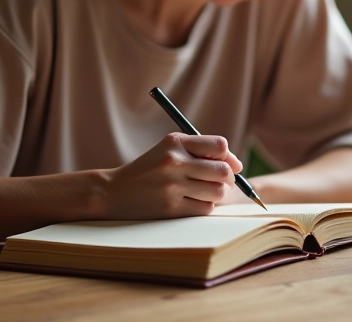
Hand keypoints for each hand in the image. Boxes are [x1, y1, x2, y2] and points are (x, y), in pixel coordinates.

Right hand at [100, 133, 243, 218]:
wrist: (113, 192)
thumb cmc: (149, 169)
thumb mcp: (169, 150)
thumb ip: (202, 151)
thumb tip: (238, 165)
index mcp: (175, 142)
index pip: (220, 146)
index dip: (228, 157)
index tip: (227, 165)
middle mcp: (174, 162)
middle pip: (223, 171)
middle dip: (227, 179)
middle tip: (219, 182)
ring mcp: (172, 186)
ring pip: (217, 192)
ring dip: (216, 194)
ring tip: (203, 192)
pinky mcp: (171, 208)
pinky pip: (205, 208)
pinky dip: (204, 206)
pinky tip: (191, 202)